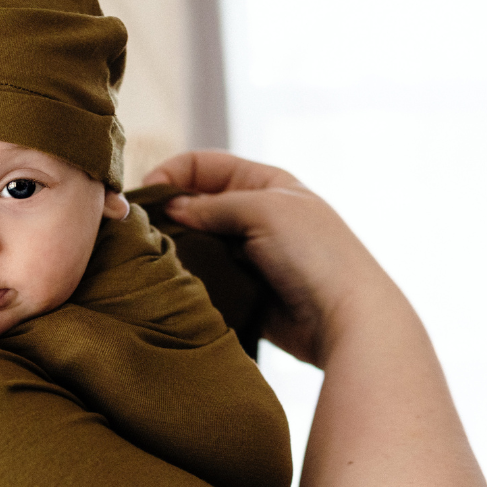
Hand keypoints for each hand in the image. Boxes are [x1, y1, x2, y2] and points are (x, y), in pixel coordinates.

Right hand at [144, 150, 396, 366]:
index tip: (145, 195)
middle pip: (197, 203)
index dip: (173, 173)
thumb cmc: (315, 254)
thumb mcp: (263, 210)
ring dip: (175, 246)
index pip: (206, 165)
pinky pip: (204, 275)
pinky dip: (186, 275)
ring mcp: (250, 253)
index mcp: (266, 183)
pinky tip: (169, 280)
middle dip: (168, 211)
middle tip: (140, 228)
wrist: (346, 321)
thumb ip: (213, 205)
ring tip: (150, 255)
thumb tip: (171, 208)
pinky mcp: (243, 288)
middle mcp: (256, 214)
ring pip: (197, 241)